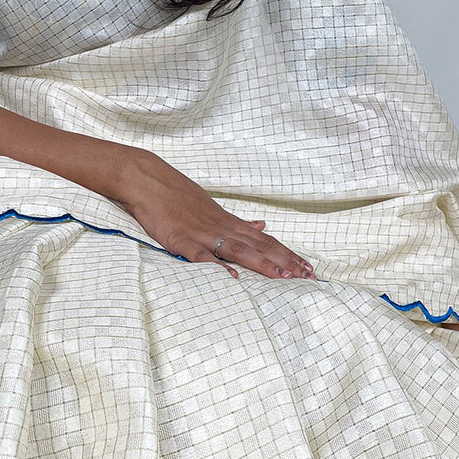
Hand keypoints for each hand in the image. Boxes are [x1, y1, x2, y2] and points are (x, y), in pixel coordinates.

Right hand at [118, 149, 314, 280]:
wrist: (148, 179)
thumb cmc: (178, 195)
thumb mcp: (213, 207)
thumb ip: (238, 221)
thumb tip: (263, 224)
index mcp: (230, 223)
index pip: (266, 240)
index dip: (288, 254)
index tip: (308, 268)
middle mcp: (222, 228)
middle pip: (261, 246)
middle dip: (286, 263)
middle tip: (309, 278)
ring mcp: (203, 234)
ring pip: (239, 251)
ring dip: (263, 265)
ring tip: (284, 278)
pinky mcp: (181, 240)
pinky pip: (202, 257)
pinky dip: (218, 267)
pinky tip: (233, 278)